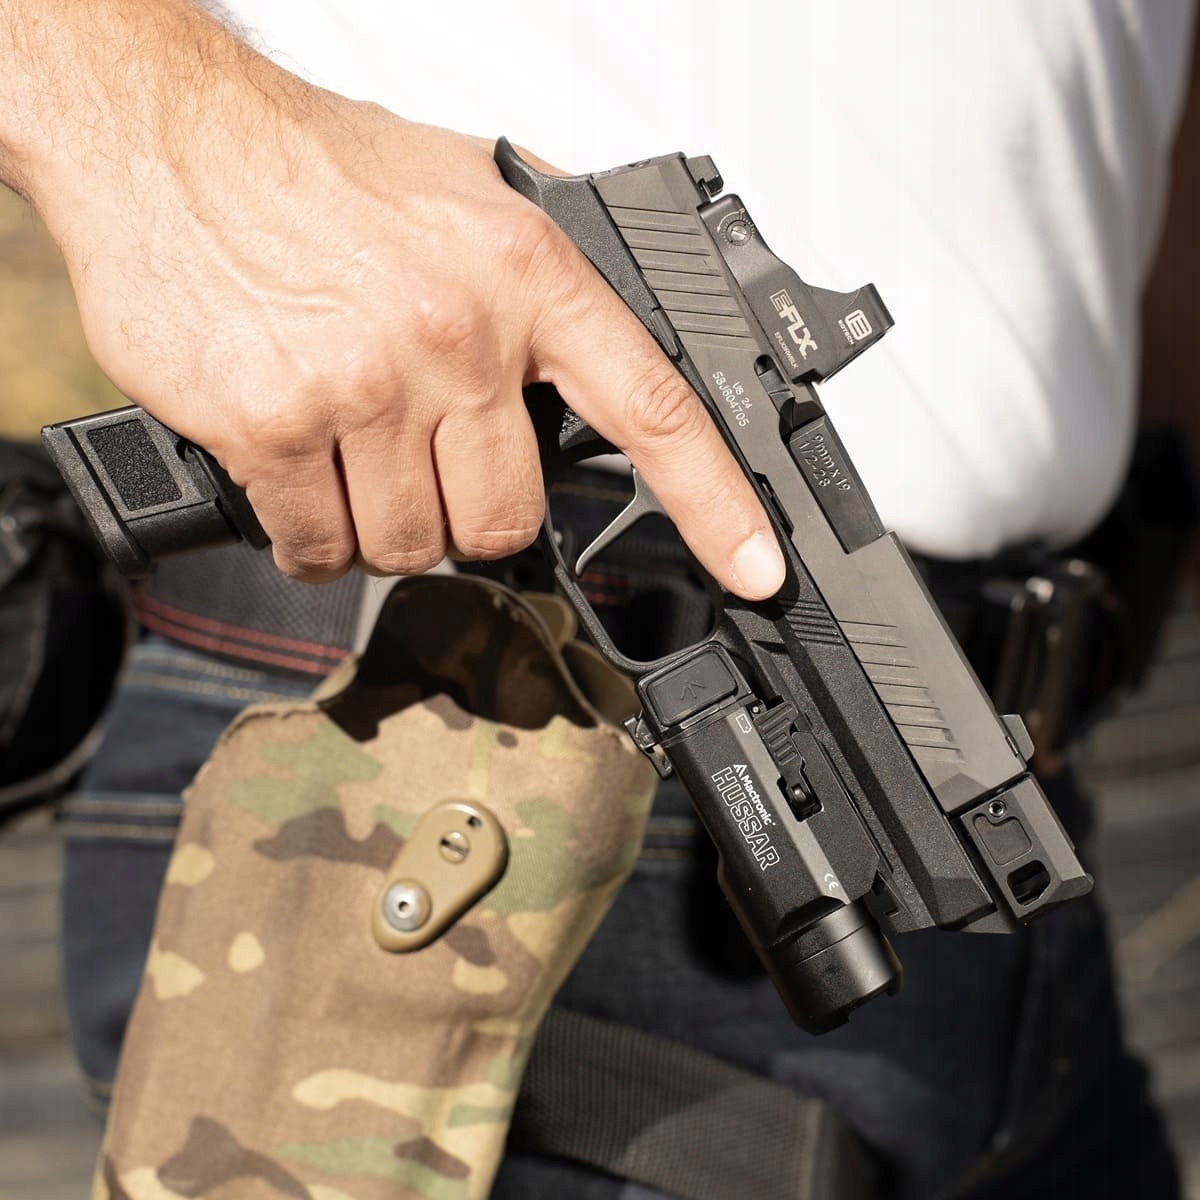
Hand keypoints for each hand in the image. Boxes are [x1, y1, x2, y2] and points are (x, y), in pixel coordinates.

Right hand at [12, 2, 784, 597]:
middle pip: (508, 518)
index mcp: (526, 275)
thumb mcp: (466, 188)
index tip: (754, 568)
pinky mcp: (275, 426)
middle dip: (470, 513)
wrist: (167, 136)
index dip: (717, 505)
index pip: (653, 410)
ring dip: (386, 524)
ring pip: (412, 544)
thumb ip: (546, 263)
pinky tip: (298, 479)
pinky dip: (314, 537)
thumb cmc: (317, 168)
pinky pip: (321, 547)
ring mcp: (366, 385)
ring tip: (354, 455)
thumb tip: (612, 325)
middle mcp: (458, 334)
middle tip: (428, 461)